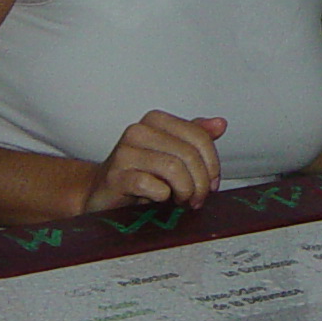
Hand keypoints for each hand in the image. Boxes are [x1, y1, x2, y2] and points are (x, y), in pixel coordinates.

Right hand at [83, 112, 226, 212]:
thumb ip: (195, 137)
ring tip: (182, 200)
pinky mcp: (116, 176)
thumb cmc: (139, 173)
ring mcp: (125, 153)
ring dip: (185, 191)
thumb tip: (220, 124)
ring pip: (174, 169)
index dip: (212, 163)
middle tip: (198, 198)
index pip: (199, 135)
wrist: (102, 193)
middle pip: (188, 154)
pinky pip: (152, 185)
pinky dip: (163, 196)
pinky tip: (160, 199)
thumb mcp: (171, 153)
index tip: (212, 183)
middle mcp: (139, 131)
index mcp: (156, 120)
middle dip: (200, 182)